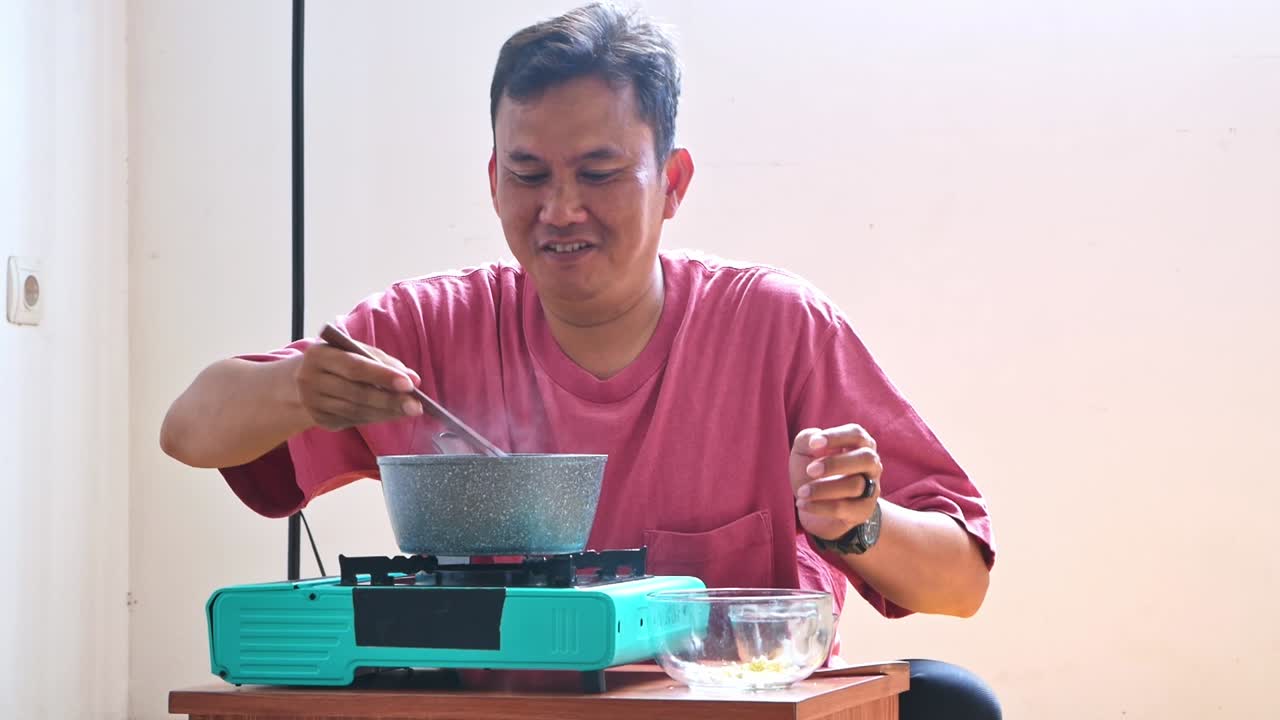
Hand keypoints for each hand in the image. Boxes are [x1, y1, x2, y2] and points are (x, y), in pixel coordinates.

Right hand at [295, 340, 422, 430]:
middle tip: (416, 406)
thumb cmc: (337, 361)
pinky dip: (376, 418)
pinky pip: (354, 420)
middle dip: (390, 400)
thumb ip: (383, 362)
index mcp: (318, 354)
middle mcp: (310, 379)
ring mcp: (313, 402)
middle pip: (356, 392)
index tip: (409, 384)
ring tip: (409, 410)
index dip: (383, 376)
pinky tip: (392, 414)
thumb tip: (414, 379)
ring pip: (356, 410)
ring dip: (386, 412)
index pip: (355, 366)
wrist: (301, 382)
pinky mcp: (320, 419)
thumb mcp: (354, 351)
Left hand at [790, 424, 882, 540]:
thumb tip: (814, 438)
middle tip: (810, 470)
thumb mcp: (803, 452)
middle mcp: (871, 465)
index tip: (812, 444)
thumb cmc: (812, 473)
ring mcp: (870, 489)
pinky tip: (802, 504)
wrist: (815, 507)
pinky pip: (844, 508)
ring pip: (855, 486)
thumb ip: (806, 438)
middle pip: (867, 458)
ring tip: (801, 492)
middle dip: (835, 463)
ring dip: (823, 489)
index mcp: (858, 445)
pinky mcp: (863, 511)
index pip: (857, 434)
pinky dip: (820, 506)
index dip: (836, 436)